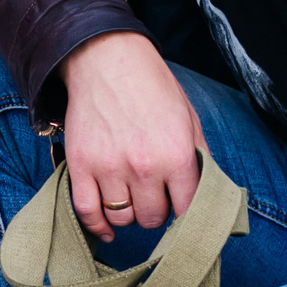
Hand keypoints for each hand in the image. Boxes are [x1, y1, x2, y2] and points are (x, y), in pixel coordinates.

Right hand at [57, 31, 205, 242]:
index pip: (187, 209)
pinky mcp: (80, 166)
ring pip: (122, 218)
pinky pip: (87, 212)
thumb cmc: (152, 88)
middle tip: (152, 194)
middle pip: (152, 218)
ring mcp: (109, 168)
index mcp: (176, 154)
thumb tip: (206, 194)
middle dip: (155, 210)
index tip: (177, 203)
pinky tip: (107, 227)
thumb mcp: (188, 118)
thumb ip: (199, 158)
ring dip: (128, 214)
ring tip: (130, 196)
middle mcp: (144, 166)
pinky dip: (97, 225)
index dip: (184, 210)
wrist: (107, 60)